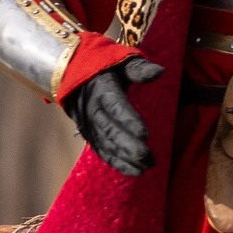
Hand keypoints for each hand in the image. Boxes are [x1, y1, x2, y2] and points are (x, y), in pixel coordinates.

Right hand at [65, 58, 164, 176]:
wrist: (72, 76)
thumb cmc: (105, 67)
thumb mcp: (121, 61)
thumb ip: (139, 68)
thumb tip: (160, 71)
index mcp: (102, 90)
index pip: (115, 106)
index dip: (129, 120)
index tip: (145, 134)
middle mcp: (92, 110)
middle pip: (110, 130)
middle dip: (129, 146)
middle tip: (148, 157)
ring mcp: (89, 125)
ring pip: (106, 144)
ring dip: (126, 158)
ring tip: (147, 166)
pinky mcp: (90, 136)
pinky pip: (103, 152)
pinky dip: (118, 163)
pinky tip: (136, 171)